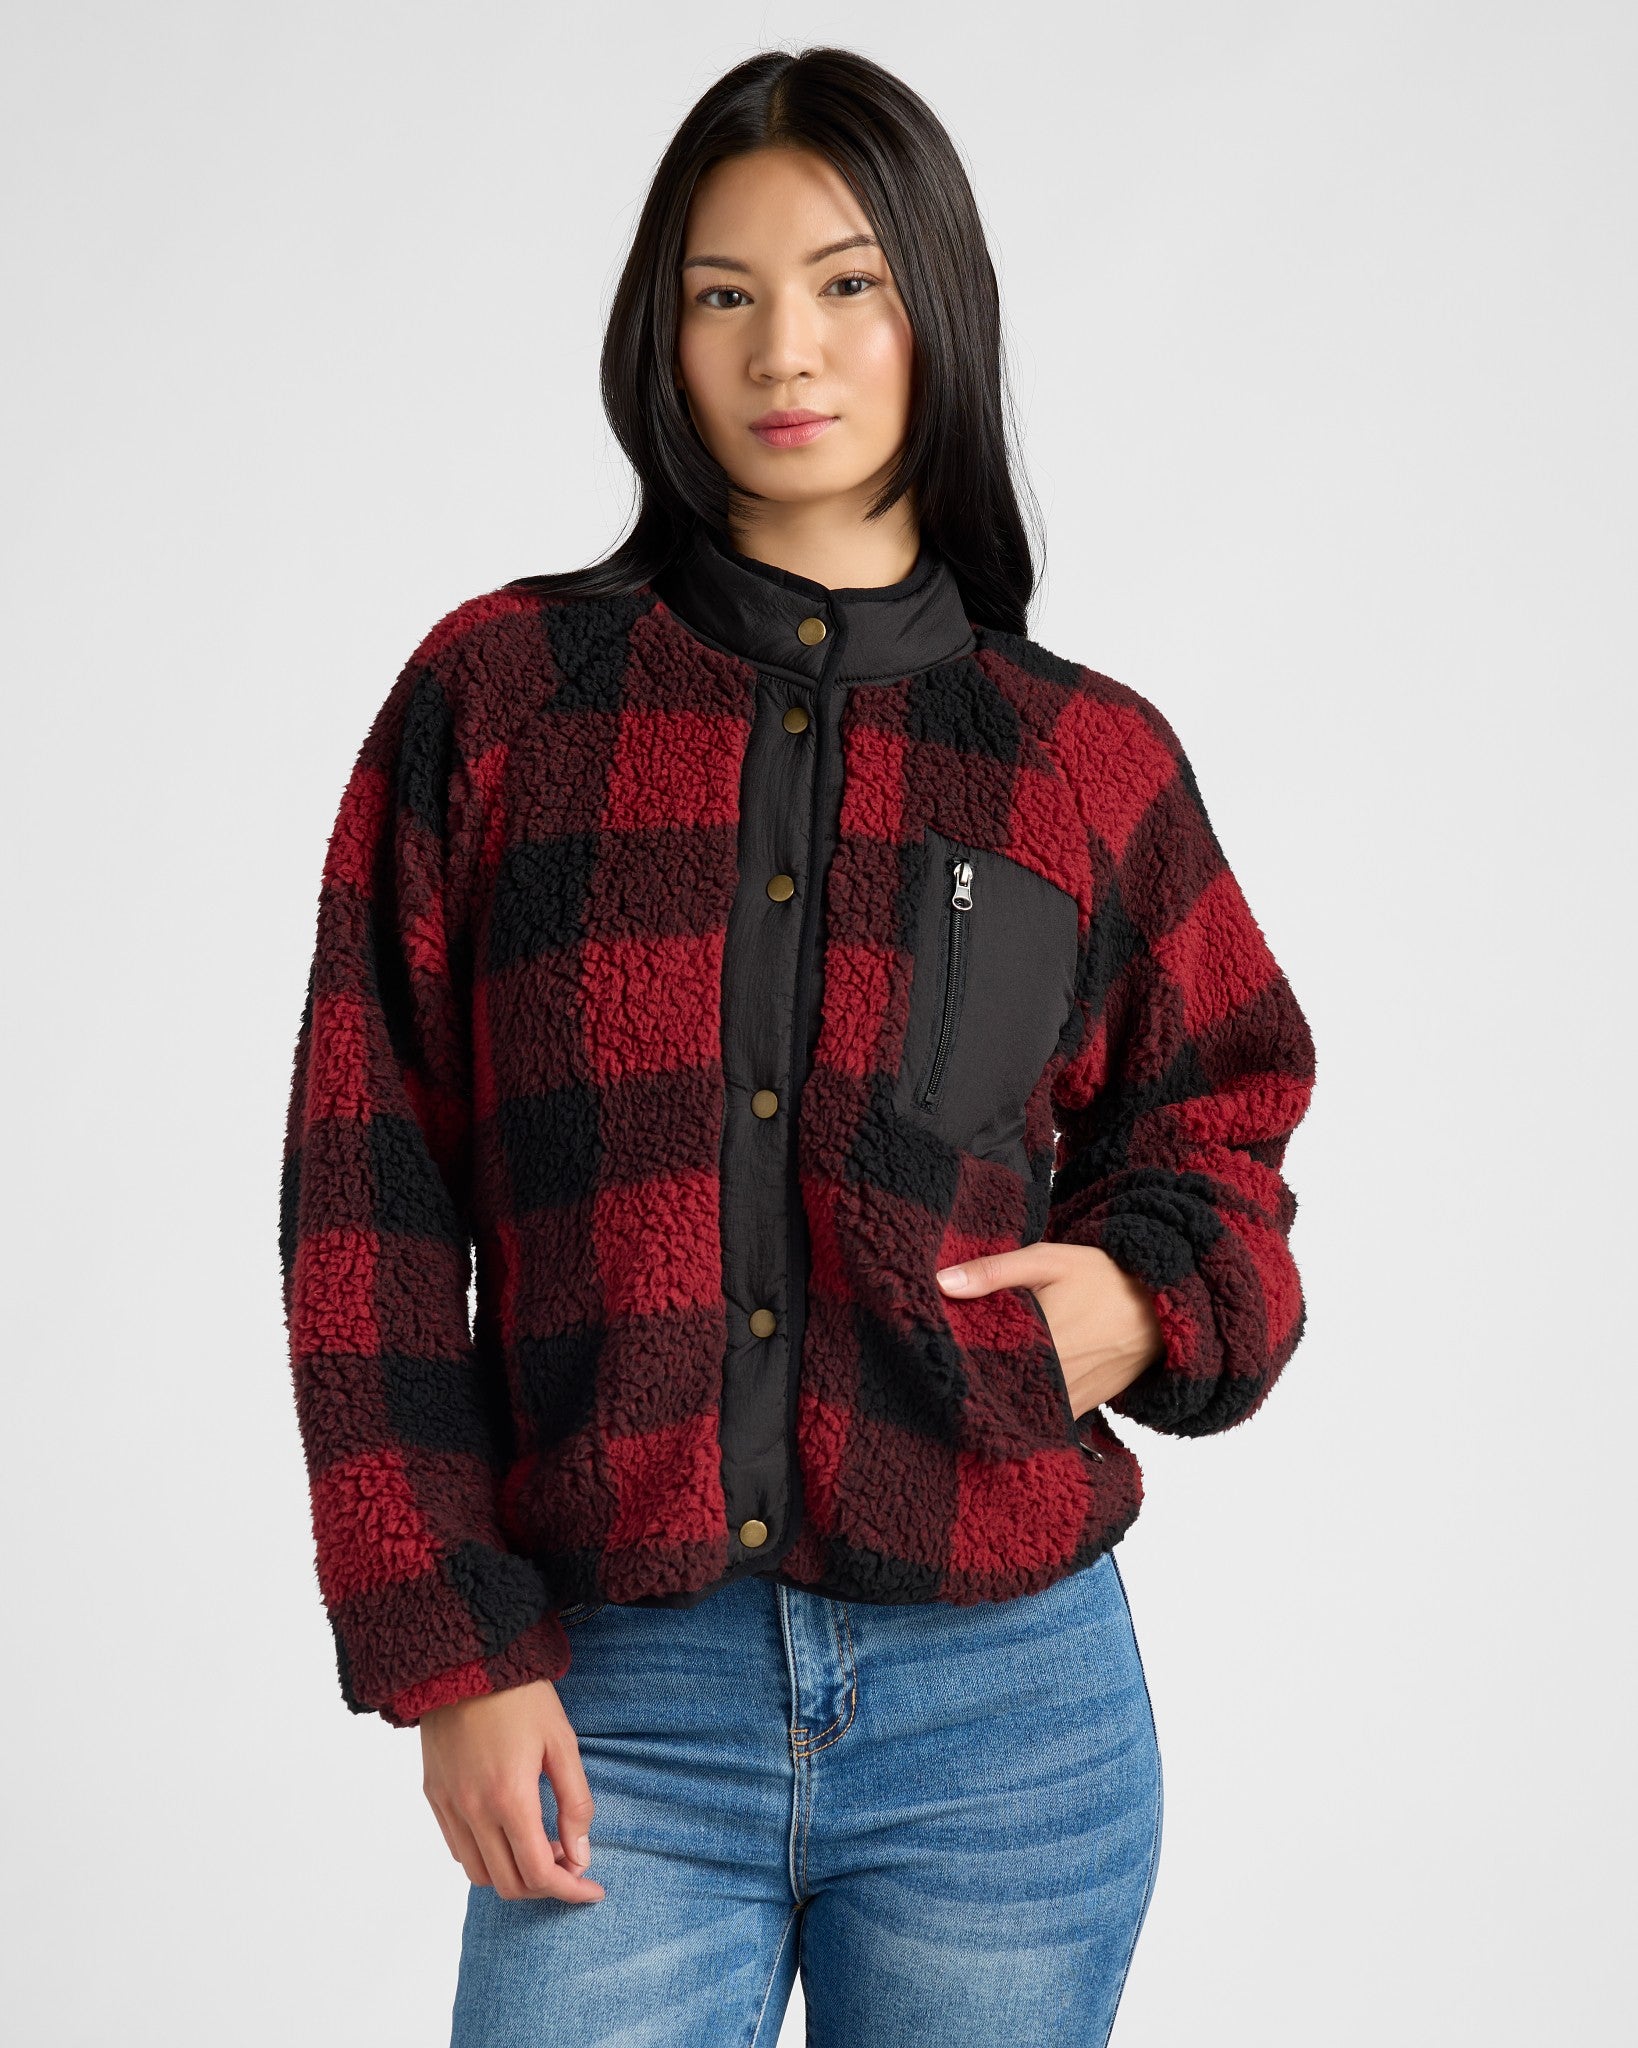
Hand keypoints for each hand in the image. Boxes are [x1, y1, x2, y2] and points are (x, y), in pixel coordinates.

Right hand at [420, 1679, 606, 1904]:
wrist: (465, 1660)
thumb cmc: (521, 1697)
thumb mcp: (562, 1742)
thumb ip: (574, 1802)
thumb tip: (580, 1855)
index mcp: (510, 1798)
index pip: (538, 1874)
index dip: (570, 1891)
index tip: (592, 1889)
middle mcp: (473, 1810)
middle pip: (507, 1884)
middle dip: (544, 1886)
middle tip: (568, 1861)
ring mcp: (448, 1805)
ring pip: (478, 1874)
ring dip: (512, 1874)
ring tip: (539, 1845)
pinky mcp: (432, 1795)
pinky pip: (457, 1848)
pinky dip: (484, 1856)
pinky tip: (507, 1831)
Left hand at [935, 1243, 1163, 1419]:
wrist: (1161, 1303)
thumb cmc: (1102, 1276)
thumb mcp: (1048, 1261)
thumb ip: (994, 1270)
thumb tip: (941, 1282)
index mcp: (1042, 1341)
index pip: (981, 1362)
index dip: (956, 1359)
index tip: (935, 1351)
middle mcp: (1057, 1378)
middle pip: (997, 1389)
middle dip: (972, 1380)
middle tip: (946, 1367)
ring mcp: (1073, 1398)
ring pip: (1020, 1407)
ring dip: (998, 1397)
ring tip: (972, 1381)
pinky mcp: (1085, 1405)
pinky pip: (1046, 1415)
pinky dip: (1027, 1406)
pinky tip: (1010, 1391)